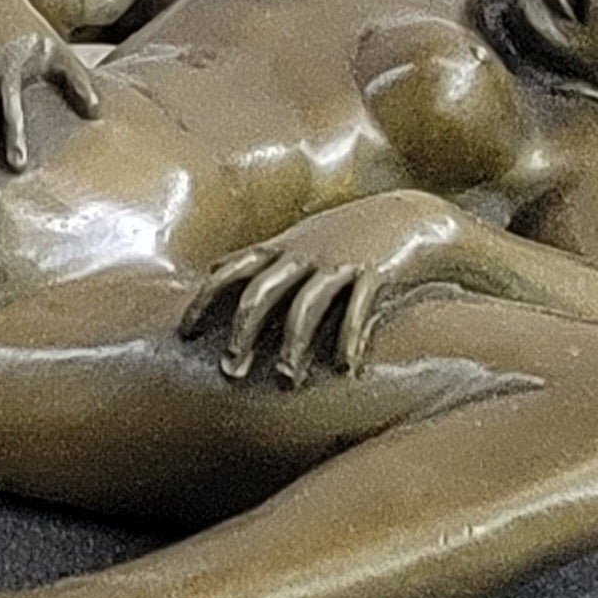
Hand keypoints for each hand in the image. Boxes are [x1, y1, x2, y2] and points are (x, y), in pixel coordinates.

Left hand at [179, 191, 471, 385]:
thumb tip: (214, 267)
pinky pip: (359, 309)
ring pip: (307, 306)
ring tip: (286, 380)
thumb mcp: (299, 238)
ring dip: (293, 345)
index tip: (185, 333)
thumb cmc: (348, 234)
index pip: (230, 271)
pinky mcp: (376, 273)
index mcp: (283, 248)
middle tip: (229, 371)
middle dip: (242, 333)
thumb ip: (259, 255)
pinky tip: (345, 369)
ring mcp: (340, 262)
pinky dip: (350, 339)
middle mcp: (305, 253)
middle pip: (262, 293)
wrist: (413, 218)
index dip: (204, 301)